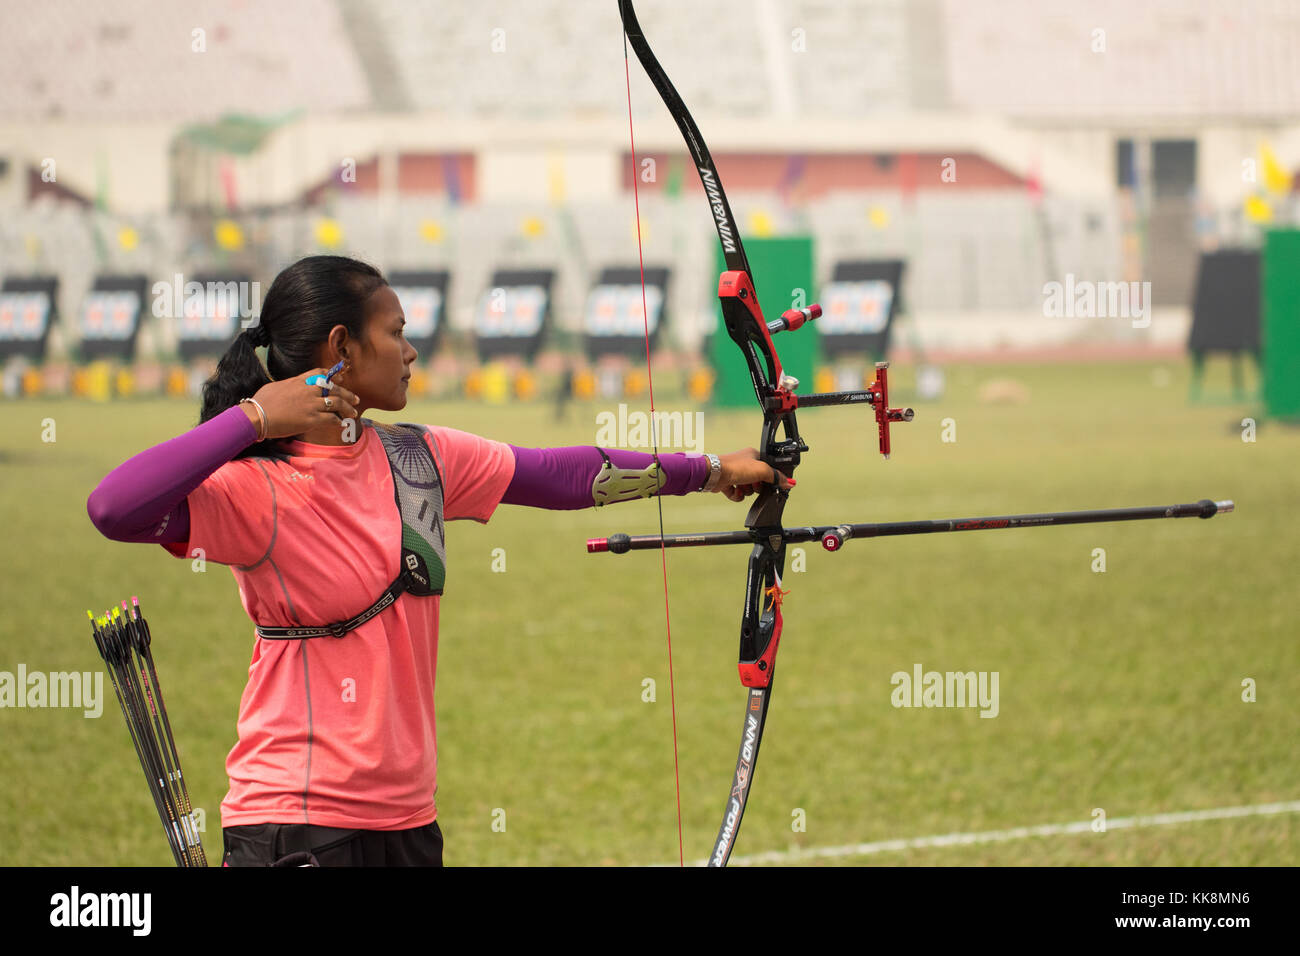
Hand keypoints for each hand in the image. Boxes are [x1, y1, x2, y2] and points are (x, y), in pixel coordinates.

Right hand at [244, 369, 359, 439]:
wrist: (256, 416)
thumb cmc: (261, 403)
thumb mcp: (276, 387)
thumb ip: (289, 386)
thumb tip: (290, 388)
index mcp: (299, 381)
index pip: (321, 374)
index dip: (333, 376)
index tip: (341, 378)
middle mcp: (308, 390)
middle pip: (334, 389)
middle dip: (347, 394)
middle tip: (355, 399)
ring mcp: (311, 404)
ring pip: (337, 403)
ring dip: (348, 408)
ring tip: (353, 413)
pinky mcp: (312, 419)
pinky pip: (332, 419)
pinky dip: (339, 422)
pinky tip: (342, 424)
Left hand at [713, 448, 794, 501]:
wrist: (715, 474)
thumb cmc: (737, 467)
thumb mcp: (763, 470)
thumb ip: (777, 477)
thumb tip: (791, 482)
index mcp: (753, 455)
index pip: (768, 468)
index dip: (770, 477)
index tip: (772, 483)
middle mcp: (744, 464)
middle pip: (758, 481)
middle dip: (756, 486)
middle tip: (754, 483)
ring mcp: (735, 474)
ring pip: (748, 489)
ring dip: (746, 491)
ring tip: (742, 486)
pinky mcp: (728, 483)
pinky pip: (738, 494)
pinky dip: (737, 495)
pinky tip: (736, 491)